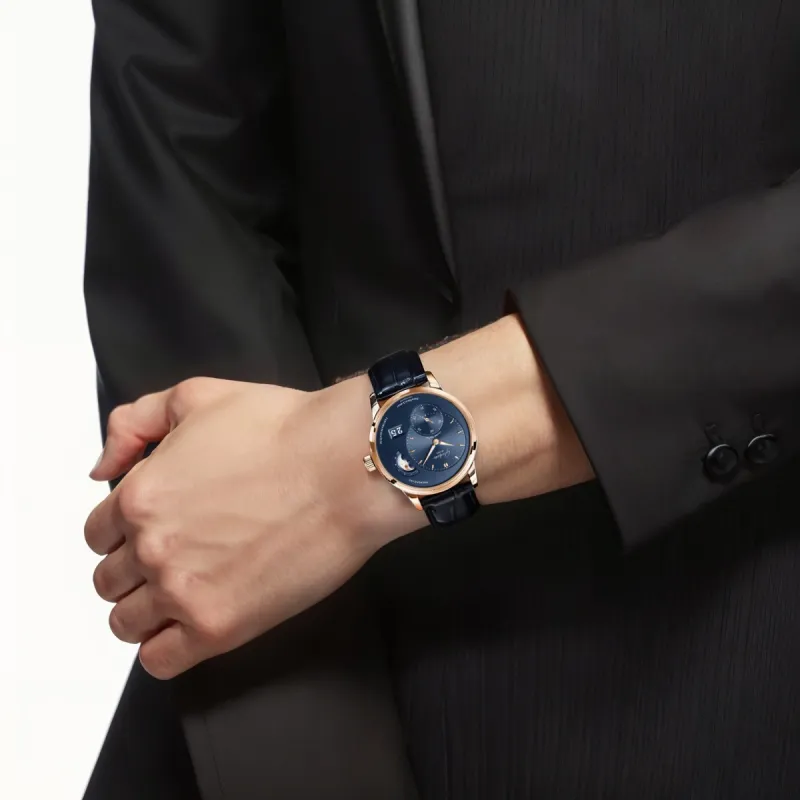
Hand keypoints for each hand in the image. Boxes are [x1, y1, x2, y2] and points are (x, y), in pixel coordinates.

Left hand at [85, 376, 415, 679]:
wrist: (346, 467)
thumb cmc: (286, 431)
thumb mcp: (197, 396)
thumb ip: (133, 423)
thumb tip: (102, 466)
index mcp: (139, 495)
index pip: (97, 534)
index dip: (124, 530)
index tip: (149, 531)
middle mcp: (151, 548)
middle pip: (109, 581)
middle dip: (134, 569)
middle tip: (174, 558)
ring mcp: (182, 592)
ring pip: (125, 624)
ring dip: (146, 610)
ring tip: (182, 594)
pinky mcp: (219, 627)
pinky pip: (160, 661)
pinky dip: (165, 648)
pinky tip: (190, 626)